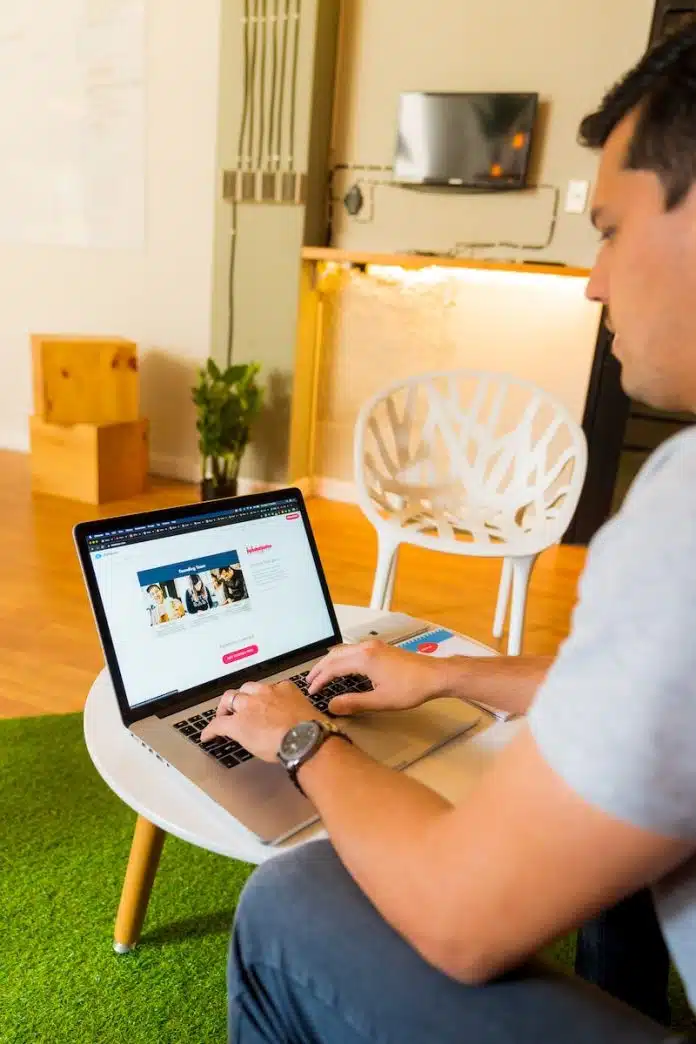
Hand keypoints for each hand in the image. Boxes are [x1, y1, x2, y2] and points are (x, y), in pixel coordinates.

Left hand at [199, 680, 327, 761]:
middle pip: (245, 690)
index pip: (268, 689)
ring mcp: (249, 706)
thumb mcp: (309, 714)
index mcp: (284, 689)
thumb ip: (299, 714)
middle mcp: (264, 693)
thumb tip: (302, 724)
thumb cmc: (312, 730)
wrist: (305, 739)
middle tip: (238, 709)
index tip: (261, 705)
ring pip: (230, 699)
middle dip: (241, 698)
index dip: (261, 698)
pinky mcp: (237, 723)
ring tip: (222, 717)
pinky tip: (207, 736)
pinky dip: (211, 730)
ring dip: (225, 708)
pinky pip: (218, 723)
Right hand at [306, 640, 447, 715]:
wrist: (435, 675)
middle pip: (334, 655)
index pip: (333, 668)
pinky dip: (341, 659)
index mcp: (364, 659)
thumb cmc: (411, 688)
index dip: (320, 680)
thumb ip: (354, 703)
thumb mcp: (381, 701)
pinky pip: (353, 650)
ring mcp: (374, 646)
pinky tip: (342, 668)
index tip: (312, 692)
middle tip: (310, 682)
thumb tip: (333, 706)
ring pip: (343, 651)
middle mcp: (366, 648)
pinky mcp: (380, 648)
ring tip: (321, 675)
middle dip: (320, 668)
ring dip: (330, 662)